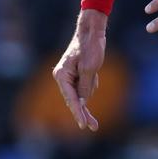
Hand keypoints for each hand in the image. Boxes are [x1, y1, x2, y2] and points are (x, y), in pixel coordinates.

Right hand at [52, 9, 108, 131]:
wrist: (92, 31)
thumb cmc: (90, 47)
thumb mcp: (90, 68)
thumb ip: (85, 86)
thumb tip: (83, 102)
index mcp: (62, 75)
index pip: (71, 99)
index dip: (78, 113)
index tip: (83, 125)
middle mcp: (63, 77)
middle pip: (74, 100)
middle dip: (84, 112)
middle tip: (94, 127)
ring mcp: (69, 77)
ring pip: (82, 93)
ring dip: (91, 88)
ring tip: (95, 70)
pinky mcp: (77, 75)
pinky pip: (86, 86)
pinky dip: (92, 83)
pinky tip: (95, 71)